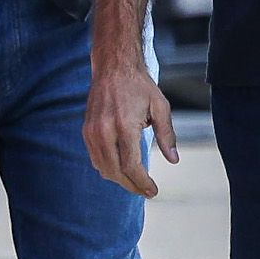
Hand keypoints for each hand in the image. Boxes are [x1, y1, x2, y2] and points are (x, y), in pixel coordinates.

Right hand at [84, 54, 179, 194]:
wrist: (113, 67)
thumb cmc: (139, 85)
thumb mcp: (160, 107)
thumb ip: (166, 135)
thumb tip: (173, 160)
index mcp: (124, 125)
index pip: (131, 165)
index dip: (142, 182)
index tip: (153, 190)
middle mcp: (104, 131)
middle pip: (116, 172)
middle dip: (132, 185)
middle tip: (146, 191)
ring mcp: (92, 131)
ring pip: (103, 168)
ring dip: (119, 180)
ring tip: (135, 182)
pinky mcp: (86, 130)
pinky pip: (95, 158)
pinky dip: (107, 169)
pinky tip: (121, 169)